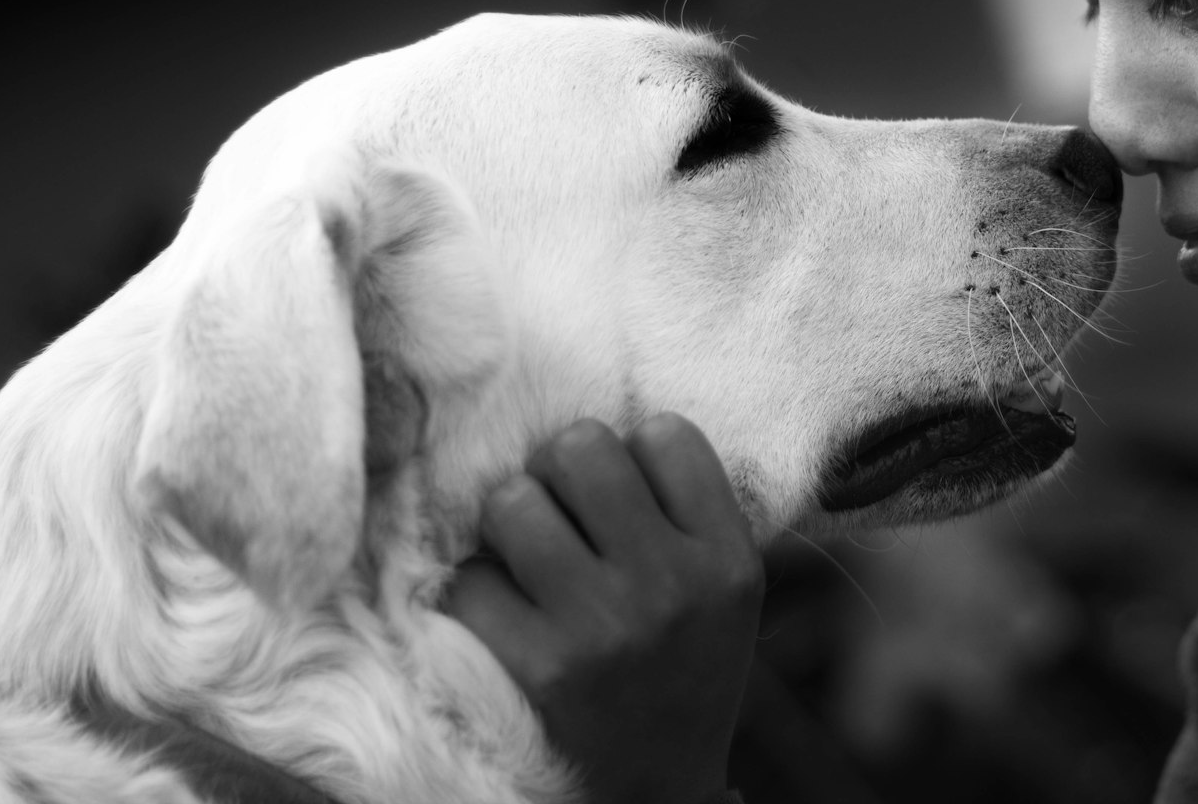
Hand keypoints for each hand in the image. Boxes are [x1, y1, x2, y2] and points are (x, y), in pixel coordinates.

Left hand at [444, 413, 763, 803]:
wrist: (660, 789)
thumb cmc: (687, 668)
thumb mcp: (726, 588)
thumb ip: (687, 510)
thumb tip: (595, 430)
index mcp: (726, 558)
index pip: (664, 435)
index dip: (632, 451)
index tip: (625, 491)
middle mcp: (672, 583)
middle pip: (580, 447)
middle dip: (557, 469)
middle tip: (559, 506)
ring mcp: (605, 625)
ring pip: (514, 502)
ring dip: (511, 521)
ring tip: (526, 552)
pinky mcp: (542, 667)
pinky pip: (471, 580)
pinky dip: (475, 591)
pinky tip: (502, 610)